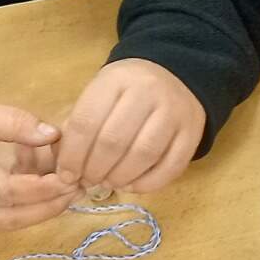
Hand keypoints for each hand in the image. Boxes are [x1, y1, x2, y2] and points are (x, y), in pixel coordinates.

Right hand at [0, 89, 78, 230]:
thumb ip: (11, 122)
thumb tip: (53, 134)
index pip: (4, 192)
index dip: (40, 188)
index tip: (70, 176)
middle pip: (9, 218)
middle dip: (48, 206)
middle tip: (79, 187)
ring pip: (7, 221)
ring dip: (41, 207)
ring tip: (68, 184)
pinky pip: (1, 213)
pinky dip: (26, 201)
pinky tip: (43, 178)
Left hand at [57, 59, 206, 194]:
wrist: (175, 74)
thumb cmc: (126, 90)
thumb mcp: (99, 93)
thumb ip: (80, 126)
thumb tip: (67, 170)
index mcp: (115, 79)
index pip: (86, 122)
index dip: (72, 155)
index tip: (66, 175)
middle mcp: (147, 92)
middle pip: (114, 141)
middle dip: (94, 170)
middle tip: (88, 181)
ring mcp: (174, 112)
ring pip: (143, 154)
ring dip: (119, 178)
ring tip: (108, 183)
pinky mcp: (192, 133)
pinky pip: (171, 166)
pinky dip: (147, 184)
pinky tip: (131, 185)